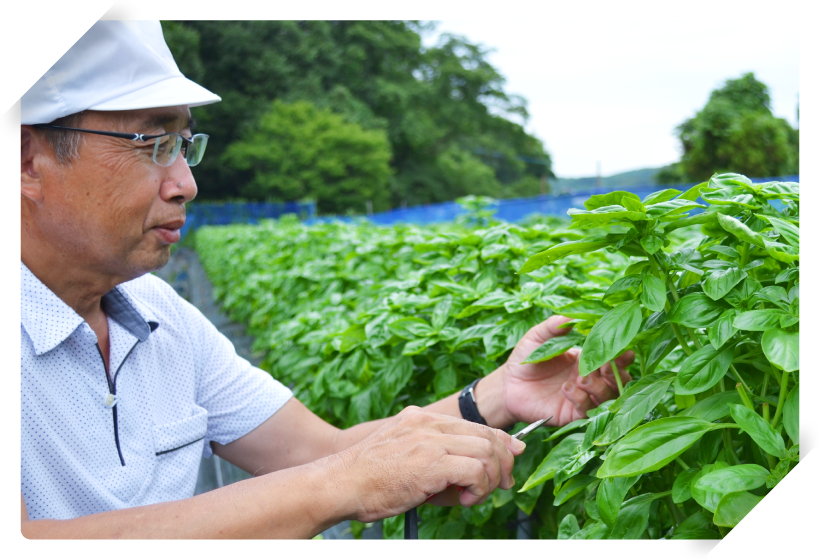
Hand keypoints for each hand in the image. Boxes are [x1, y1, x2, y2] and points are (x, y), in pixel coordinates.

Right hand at [335, 406, 525, 521]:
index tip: (512, 454)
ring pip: (485, 451)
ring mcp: (429, 439)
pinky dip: (479, 488)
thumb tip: (477, 473)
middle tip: (503, 483)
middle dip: (503, 461)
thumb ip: (436, 457)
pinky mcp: (431, 462)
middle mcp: (427, 422)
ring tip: (474, 496)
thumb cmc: (369, 479)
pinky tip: (465, 499)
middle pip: (486, 434)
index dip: (499, 440)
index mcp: (420, 418)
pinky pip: (475, 471)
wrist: (340, 484)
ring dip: (490, 479)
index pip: (473, 424)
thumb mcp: (405, 456)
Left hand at [502, 315, 633, 426]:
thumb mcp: (537, 337)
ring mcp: (582, 397)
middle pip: (616, 380)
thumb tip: (569, 317)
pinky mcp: (572, 413)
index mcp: (586, 359)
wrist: (508, 385)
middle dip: (617, 373)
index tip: (625, 352)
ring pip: (606, 397)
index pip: (612, 358)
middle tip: (607, 367)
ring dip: (599, 387)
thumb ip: (552, 327)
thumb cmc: (526, 358)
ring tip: (582, 378)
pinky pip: (587, 410)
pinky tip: (567, 389)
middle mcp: (589, 379)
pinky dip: (582, 399)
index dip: (621, 356)